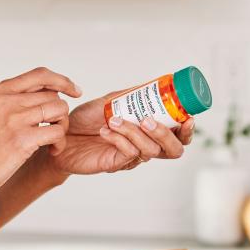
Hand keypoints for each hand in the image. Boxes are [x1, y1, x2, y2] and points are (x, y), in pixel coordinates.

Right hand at [0, 67, 81, 197]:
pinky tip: (50, 151)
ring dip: (62, 127)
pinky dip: (60, 143)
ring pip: (59, 110)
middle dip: (61, 113)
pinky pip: (57, 132)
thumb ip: (13, 101)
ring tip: (52, 141)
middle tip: (55, 130)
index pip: (40, 74)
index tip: (75, 91)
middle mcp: (6, 100)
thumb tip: (46, 95)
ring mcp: (14, 119)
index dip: (63, 80)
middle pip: (54, 94)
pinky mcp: (21, 140)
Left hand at [48, 89, 195, 174]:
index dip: (188, 131)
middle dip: (166, 134)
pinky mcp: (116, 164)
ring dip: (134, 132)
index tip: (188, 118)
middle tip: (147, 120)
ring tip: (115, 119)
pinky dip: (120, 138)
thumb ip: (132, 95)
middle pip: (173, 150)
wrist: (61, 133)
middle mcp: (144, 146)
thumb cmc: (86, 120)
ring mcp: (131, 157)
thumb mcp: (112, 101)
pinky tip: (106, 129)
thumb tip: (154, 84)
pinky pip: (129, 154)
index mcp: (149, 132)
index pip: (179, 137)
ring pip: (149, 150)